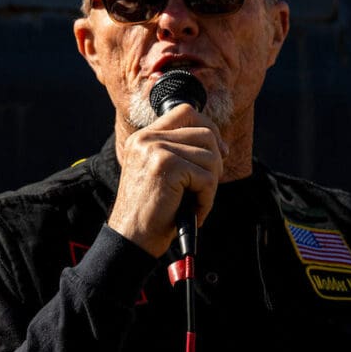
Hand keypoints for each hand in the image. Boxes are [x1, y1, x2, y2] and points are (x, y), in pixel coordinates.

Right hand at [108, 104, 225, 257]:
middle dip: (215, 162)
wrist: (131, 238)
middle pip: (203, 132)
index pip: (185, 112)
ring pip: (210, 155)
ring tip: (196, 202)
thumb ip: (180, 153)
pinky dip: (207, 199)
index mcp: (143, 138)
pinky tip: (193, 211)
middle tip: (206, 187)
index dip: (209, 128)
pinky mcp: (166, 165)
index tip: (219, 152)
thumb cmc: (151, 213)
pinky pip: (206, 177)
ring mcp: (155, 149)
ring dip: (211, 184)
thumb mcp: (162, 175)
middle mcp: (146, 139)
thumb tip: (218, 145)